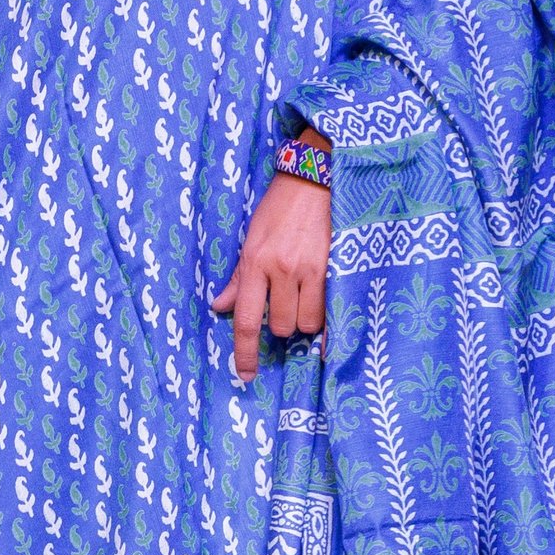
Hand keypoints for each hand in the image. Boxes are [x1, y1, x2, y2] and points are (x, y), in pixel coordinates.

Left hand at [212, 171, 329, 382]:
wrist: (314, 179)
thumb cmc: (278, 208)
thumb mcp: (251, 239)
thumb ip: (239, 277)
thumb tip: (220, 307)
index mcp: (254, 262)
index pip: (247, 319)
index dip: (244, 353)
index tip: (245, 375)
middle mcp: (280, 269)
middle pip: (282, 326)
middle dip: (283, 325)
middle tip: (285, 304)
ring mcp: (309, 269)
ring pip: (307, 322)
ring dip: (306, 319)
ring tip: (305, 299)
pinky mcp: (334, 266)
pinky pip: (330, 311)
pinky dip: (327, 320)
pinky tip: (326, 320)